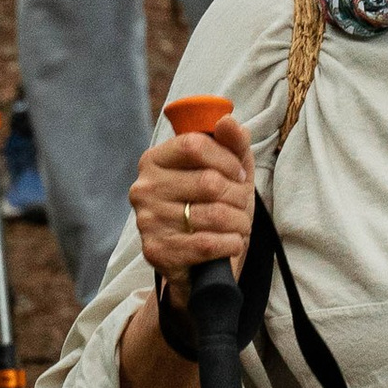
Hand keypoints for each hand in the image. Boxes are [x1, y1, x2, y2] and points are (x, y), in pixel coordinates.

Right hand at [129, 115, 254, 303]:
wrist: (199, 266)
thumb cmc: (211, 209)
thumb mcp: (227, 172)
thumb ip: (231, 143)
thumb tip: (228, 121)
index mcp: (154, 161)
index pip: (193, 144)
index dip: (226, 158)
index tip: (238, 174)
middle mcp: (144, 188)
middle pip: (208, 181)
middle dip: (238, 195)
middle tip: (243, 206)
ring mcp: (148, 221)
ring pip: (214, 214)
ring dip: (239, 222)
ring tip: (239, 225)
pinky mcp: (157, 251)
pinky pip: (208, 244)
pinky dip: (232, 243)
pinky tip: (232, 242)